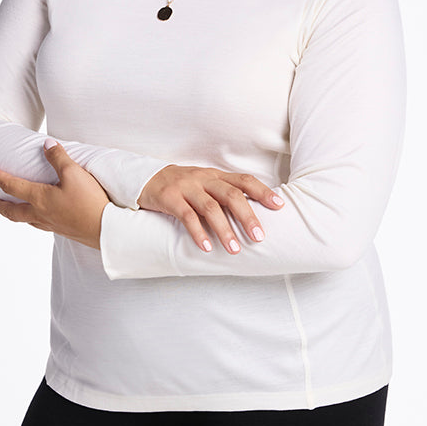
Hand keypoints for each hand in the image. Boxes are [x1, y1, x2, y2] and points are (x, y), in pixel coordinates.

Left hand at [0, 139, 109, 248]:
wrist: (105, 230)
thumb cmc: (89, 201)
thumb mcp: (74, 173)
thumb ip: (59, 158)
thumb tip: (47, 144)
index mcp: (40, 198)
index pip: (12, 185)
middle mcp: (41, 213)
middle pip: (13, 211)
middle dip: (0, 206)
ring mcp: (52, 224)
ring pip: (26, 220)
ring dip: (15, 215)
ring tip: (13, 211)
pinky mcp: (64, 230)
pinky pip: (41, 225)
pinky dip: (34, 221)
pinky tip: (41, 219)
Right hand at [137, 165, 284, 254]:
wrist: (147, 178)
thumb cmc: (183, 187)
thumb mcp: (205, 185)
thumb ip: (225, 194)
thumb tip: (254, 214)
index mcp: (216, 175)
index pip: (244, 180)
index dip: (262, 192)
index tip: (279, 206)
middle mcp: (203, 179)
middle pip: (231, 195)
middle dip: (247, 216)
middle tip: (259, 237)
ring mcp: (186, 187)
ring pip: (210, 207)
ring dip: (224, 229)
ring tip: (234, 249)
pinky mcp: (170, 198)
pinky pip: (186, 216)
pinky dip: (198, 232)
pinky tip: (207, 247)